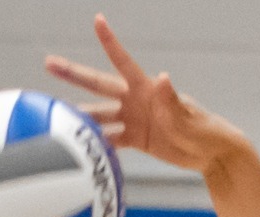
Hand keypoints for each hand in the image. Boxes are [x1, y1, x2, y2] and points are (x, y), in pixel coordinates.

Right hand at [45, 14, 249, 175]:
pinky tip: (77, 147)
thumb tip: (162, 78)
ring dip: (78, 118)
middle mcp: (135, 100)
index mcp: (146, 89)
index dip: (110, 42)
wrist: (211, 153)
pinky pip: (109, 140)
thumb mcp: (187, 117)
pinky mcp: (134, 139)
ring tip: (55, 119)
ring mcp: (132, 119)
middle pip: (98, 85)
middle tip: (48, 63)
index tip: (97, 20)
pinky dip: (94, 144)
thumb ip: (171, 100)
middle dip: (73, 74)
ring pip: (98, 116)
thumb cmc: (204, 130)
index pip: (123, 61)